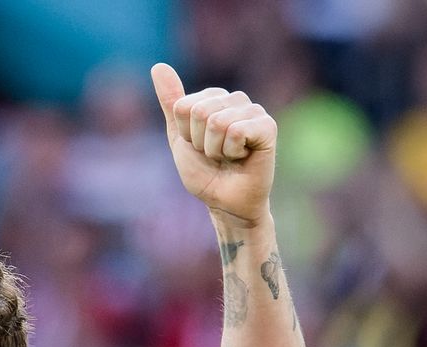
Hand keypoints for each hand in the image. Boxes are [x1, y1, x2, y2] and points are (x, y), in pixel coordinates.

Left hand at [151, 63, 275, 226]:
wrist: (224, 201)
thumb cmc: (204, 171)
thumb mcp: (179, 137)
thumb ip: (170, 101)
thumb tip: (158, 65)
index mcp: (213, 98)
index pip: (183, 106)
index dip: (185, 134)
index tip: (198, 146)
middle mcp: (235, 99)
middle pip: (199, 112)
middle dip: (200, 142)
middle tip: (214, 154)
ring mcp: (253, 111)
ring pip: (217, 122)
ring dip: (215, 150)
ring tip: (228, 157)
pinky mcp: (267, 126)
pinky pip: (236, 131)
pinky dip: (232, 151)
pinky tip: (242, 157)